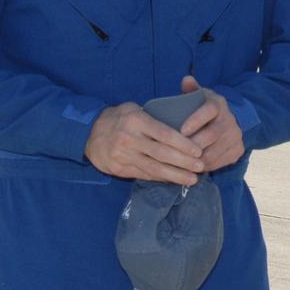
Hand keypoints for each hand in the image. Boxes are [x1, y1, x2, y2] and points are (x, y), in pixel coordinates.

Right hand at [85, 102, 204, 183]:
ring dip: (176, 175)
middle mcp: (129, 139)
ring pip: (154, 168)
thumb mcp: (134, 109)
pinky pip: (144, 174)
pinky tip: (175, 180)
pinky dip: (161, 178)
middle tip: (201, 167)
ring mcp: (123, 155)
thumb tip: (182, 126)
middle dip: (184, 162)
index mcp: (136, 121)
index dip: (183, 144)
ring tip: (193, 179)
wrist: (89, 133)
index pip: (164, 134)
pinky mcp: (119, 168)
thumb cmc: (118, 118)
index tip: (198, 151)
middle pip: (162, 154)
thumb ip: (154, 118)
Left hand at [179, 75, 244, 171]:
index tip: (181, 130)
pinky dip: (205, 166)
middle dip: (193, 145)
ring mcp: (235, 137)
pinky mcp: (237, 150)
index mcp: (219, 104)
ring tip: (181, 162)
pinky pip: (220, 162)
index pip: (209, 110)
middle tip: (176, 151)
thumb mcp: (202, 97)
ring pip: (215, 151)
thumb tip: (186, 79)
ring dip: (197, 159)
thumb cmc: (208, 110)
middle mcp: (230, 120)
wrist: (236, 121)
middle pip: (212, 134)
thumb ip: (192, 89)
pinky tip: (193, 168)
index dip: (195, 120)